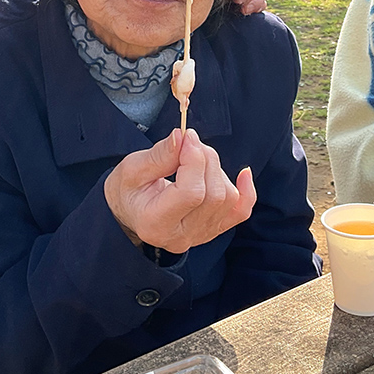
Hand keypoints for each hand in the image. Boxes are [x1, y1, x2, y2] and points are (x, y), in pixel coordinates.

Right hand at [104, 129, 256, 254]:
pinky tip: (243, 174)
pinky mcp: (213, 229)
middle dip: (206, 160)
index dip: (195, 160)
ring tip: (196, 158)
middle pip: (213, 194)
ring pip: (227, 198)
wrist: (129, 212)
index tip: (188, 137)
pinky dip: (246, 191)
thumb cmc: (126, 190)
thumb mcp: (131, 169)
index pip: (191, 193)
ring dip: (217, 169)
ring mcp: (200, 236)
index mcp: (155, 223)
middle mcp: (181, 237)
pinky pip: (241, 212)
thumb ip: (159, 155)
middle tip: (189, 143)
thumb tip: (183, 136)